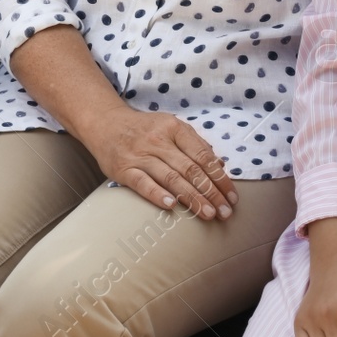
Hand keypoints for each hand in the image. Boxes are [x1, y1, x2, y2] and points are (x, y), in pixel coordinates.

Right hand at [79, 105, 236, 219]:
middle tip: (225, 212)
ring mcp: (140, 155)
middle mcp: (158, 140)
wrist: (105, 123)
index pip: (203, 155)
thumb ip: (194, 144)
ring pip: (171, 178)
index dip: (220, 177)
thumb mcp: (170, 127)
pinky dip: (157, 194)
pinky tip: (171, 206)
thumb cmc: (144, 129)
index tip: (232, 197)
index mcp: (174, 128)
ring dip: (192, 198)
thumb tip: (220, 166)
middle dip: (211, 193)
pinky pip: (143, 183)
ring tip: (208, 214)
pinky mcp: (123, 169)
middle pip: (190, 169)